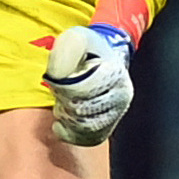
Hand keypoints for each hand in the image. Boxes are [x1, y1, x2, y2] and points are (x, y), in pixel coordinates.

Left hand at [41, 23, 135, 145]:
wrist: (101, 60)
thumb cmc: (86, 50)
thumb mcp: (75, 39)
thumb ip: (67, 51)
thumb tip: (59, 75)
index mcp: (114, 73)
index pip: (83, 91)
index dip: (63, 89)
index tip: (57, 82)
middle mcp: (121, 96)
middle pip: (83, 111)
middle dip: (64, 104)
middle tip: (58, 93)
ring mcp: (117, 113)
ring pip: (86, 128)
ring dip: (67, 118)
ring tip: (62, 106)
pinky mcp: (109, 127)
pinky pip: (89, 139)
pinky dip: (70, 134)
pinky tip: (61, 124)